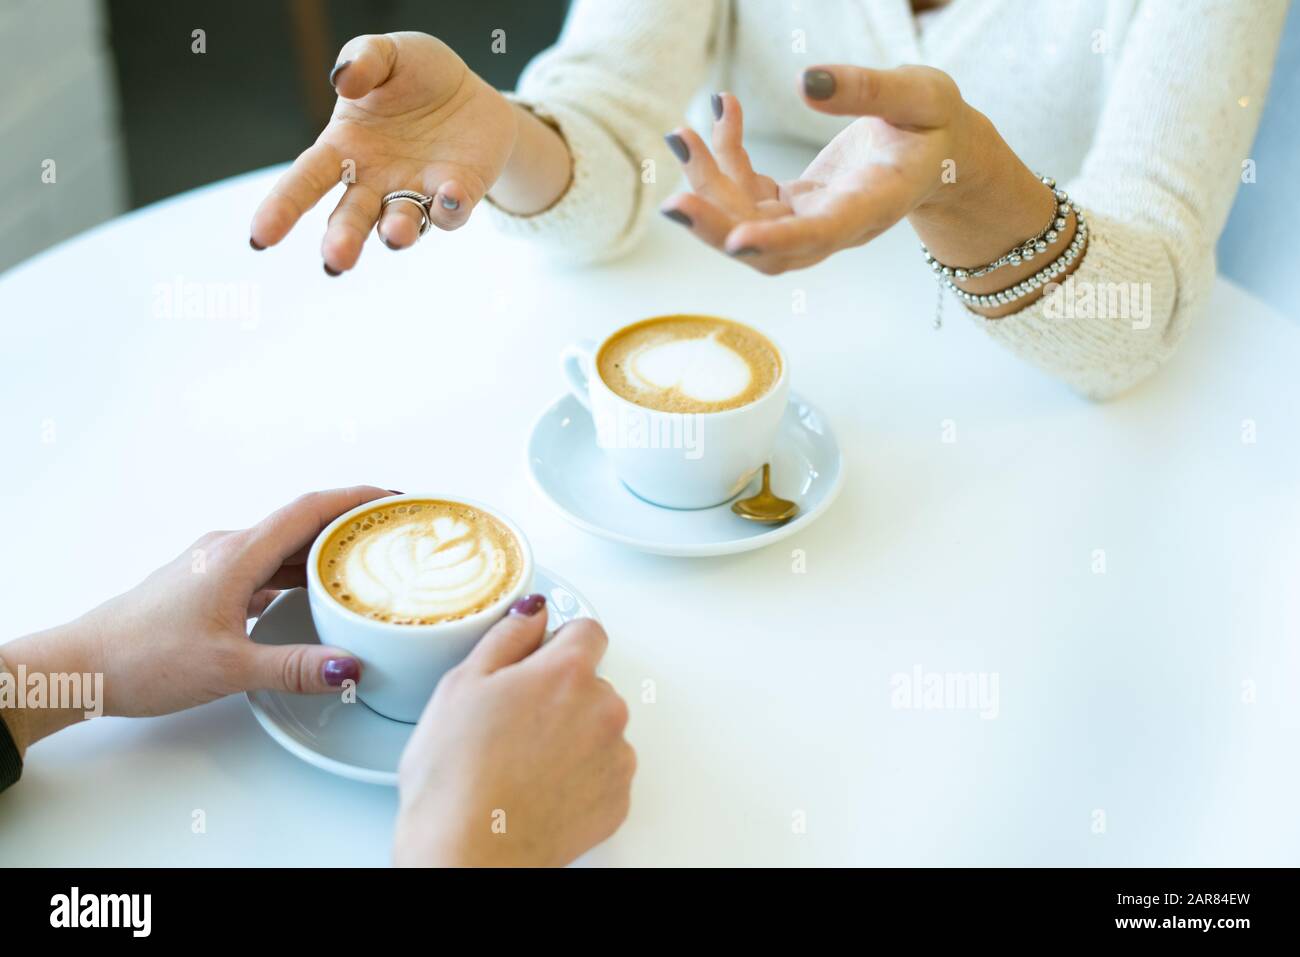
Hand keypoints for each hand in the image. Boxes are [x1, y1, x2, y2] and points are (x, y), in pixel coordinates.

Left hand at [1, 487, 392, 748]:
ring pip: (281, 548)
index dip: (356, 498)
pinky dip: (296, 573)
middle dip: (349, 525)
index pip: (308, 510)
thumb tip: (351, 667)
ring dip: (323, 551)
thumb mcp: (228, 668)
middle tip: (393, 533)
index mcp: (236, 556)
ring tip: (365, 563)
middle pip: (301, 524)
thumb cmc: (143, 659)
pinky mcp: (206, 585)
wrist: (79, 667)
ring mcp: (215, 566)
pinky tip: (312, 595)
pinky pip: (264, 567)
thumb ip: (294, 667)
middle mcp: (227, 550)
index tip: (395, 497)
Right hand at [249, 32, 517, 272]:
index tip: (260, 237)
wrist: (468, 92)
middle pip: (351, 217)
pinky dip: (448, 208)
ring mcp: (414, 192)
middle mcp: (374, 181)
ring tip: (393, 235)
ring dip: (396, 232)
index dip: (282, 208)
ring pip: (399, 224)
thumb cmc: (415, 76)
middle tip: (336, 260)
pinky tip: (447, 195)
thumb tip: (343, 82)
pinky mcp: (455, 195)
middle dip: (342, 239)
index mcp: (342, 149)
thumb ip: (362, 61)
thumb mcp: (387, 53)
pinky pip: (449, 210)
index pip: (305, 181)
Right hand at [394, 600, 634, 866]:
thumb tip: (533, 611)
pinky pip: (604, 773)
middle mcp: (605, 709)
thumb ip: (507, 635)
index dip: (558, 643)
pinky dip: (579, 777)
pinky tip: (539, 788)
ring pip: (599, 729)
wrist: (468, 854)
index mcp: (568, 672)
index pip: (588, 630)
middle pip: (592, 682)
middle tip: (512, 722)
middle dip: (560, 694)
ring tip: (522, 763)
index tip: (537, 661)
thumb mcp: (462, 684)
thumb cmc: (457, 776)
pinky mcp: (617, 801)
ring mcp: (616, 758)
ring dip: (573, 736)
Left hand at [660, 65, 1039, 277]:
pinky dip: (724, 157)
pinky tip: (724, 108)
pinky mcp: (792, 206)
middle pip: (769, 250)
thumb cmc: (935, 124)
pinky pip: (746, 192)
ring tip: (681, 134)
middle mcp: (838, 226)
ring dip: (707, 186)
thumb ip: (869, 90)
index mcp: (876, 204)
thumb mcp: (921, 95)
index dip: (778, 241)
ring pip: (747, 224)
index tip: (737, 242)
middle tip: (673, 202)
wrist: (938, 151)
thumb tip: (804, 82)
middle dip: (717, 230)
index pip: (823, 234)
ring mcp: (810, 220)